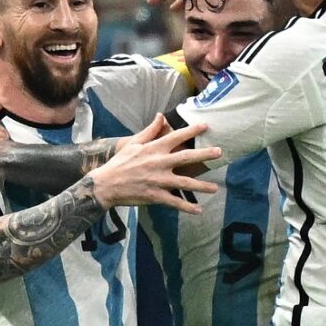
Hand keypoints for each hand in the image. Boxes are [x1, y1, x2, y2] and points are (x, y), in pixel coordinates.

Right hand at [91, 114, 219, 212]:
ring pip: (185, 183)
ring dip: (202, 186)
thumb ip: (150, 131)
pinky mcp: (155, 196)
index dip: (191, 131)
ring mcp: (158, 181)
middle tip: (219, 152)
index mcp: (153, 149)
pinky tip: (198, 210)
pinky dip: (187, 207)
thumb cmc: (120, 163)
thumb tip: (161, 116)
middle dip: (204, 155)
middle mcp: (159, 163)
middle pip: (186, 158)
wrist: (106, 184)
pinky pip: (175, 202)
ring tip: (215, 188)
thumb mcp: (133, 143)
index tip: (205, 126)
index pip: (176, 137)